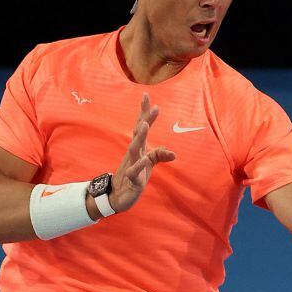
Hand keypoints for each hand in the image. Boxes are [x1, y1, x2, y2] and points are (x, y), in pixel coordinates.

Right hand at [110, 93, 175, 212]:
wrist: (118, 196)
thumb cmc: (134, 176)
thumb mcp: (149, 164)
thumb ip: (159, 156)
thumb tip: (173, 153)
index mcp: (139, 148)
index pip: (141, 126)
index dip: (144, 112)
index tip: (146, 95)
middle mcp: (134, 153)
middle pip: (138, 133)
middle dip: (144, 120)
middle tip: (152, 107)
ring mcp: (132, 165)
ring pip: (134, 149)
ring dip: (140, 137)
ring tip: (144, 125)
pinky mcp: (132, 179)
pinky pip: (134, 171)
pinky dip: (139, 165)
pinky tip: (144, 160)